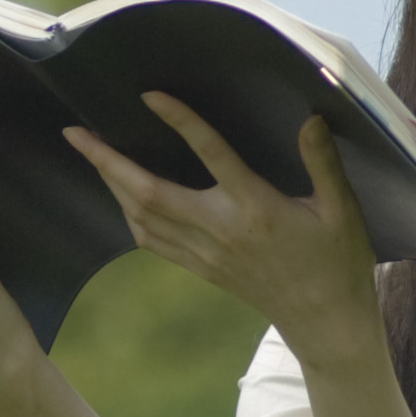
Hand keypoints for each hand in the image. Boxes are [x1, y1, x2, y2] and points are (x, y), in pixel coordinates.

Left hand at [66, 95, 382, 352]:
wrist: (323, 320)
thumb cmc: (336, 260)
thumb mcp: (341, 208)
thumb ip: (322, 162)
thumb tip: (311, 117)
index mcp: (256, 207)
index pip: (211, 154)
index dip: (180, 122)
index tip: (150, 96)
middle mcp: (221, 229)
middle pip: (149, 193)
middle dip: (107, 162)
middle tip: (75, 132)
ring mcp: (205, 253)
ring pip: (141, 218)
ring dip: (110, 185)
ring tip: (90, 154)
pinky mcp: (200, 268)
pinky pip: (151, 241)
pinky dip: (128, 215)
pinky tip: (119, 195)